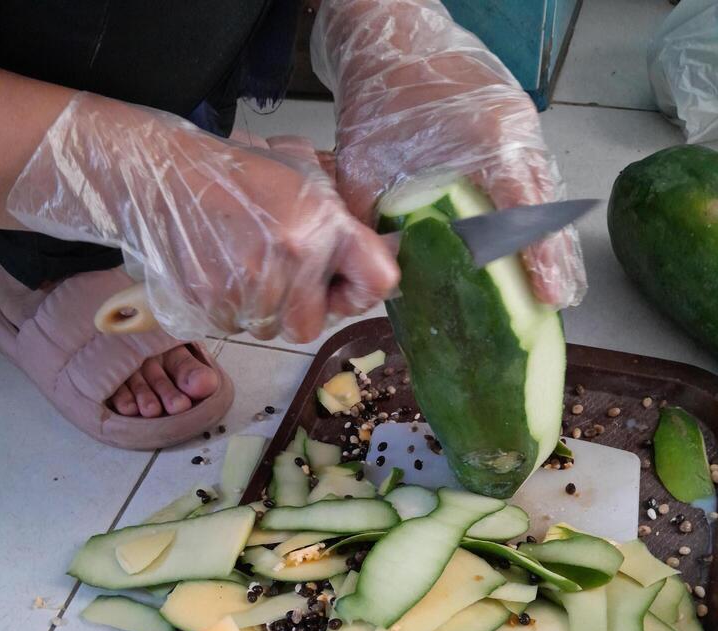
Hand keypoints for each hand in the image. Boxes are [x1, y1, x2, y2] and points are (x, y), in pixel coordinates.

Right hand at [6, 94, 398, 341]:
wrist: (161, 175)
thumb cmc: (235, 177)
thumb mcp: (301, 179)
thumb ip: (342, 225)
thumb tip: (381, 263)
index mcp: (323, 225)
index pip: (379, 284)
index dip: (360, 291)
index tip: (344, 285)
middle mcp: (292, 259)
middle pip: (312, 326)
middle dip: (299, 308)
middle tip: (275, 272)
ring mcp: (249, 287)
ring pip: (270, 331)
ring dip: (261, 309)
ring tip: (240, 264)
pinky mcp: (212, 305)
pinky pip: (235, 330)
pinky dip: (229, 310)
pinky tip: (218, 272)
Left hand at [312, 0, 585, 307]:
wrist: (390, 32)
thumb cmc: (379, 92)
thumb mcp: (364, 165)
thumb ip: (376, 221)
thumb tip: (386, 275)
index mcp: (488, 141)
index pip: (526, 210)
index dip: (540, 257)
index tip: (550, 294)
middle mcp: (516, 133)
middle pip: (549, 206)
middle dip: (558, 257)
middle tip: (562, 302)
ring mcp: (520, 126)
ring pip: (546, 193)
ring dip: (551, 239)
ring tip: (558, 285)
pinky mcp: (513, 126)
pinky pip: (533, 178)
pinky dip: (536, 214)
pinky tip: (534, 246)